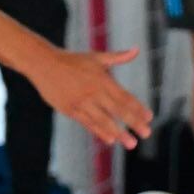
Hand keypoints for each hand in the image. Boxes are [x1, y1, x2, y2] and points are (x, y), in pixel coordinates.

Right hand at [29, 46, 151, 147]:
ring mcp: (81, 102)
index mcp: (102, 79)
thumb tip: (137, 50)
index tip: (150, 117)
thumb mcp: (97, 57)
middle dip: (133, 123)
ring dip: (118, 133)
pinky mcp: (70, 110)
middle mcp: (94, 92)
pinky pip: (88, 123)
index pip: (124, 96)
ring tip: (131, 143)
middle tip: (147, 134)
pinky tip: (111, 140)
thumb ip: (118, 57)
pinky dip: (99, 132)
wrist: (43, 63)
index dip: (137, 108)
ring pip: (103, 120)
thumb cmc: (73, 60)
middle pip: (117, 110)